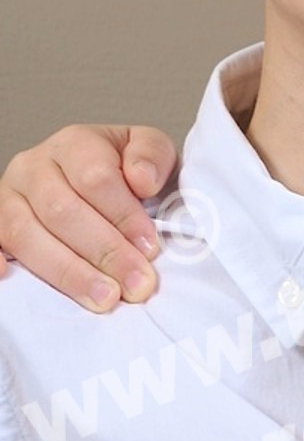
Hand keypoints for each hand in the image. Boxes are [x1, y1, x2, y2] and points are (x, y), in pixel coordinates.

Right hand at [0, 126, 177, 309]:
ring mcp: (9, 197)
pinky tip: (12, 278)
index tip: (150, 247)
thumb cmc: (123, 170)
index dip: (124, 215)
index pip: (94, 177)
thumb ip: (151, 155)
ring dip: (68, 272)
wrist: (98, 177)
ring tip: (105, 297)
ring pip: (26, 234)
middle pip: (61, 210)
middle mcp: (33, 167)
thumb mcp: (148, 149)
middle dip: (103, 252)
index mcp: (73, 143)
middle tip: (135, 284)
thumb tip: (142, 180)